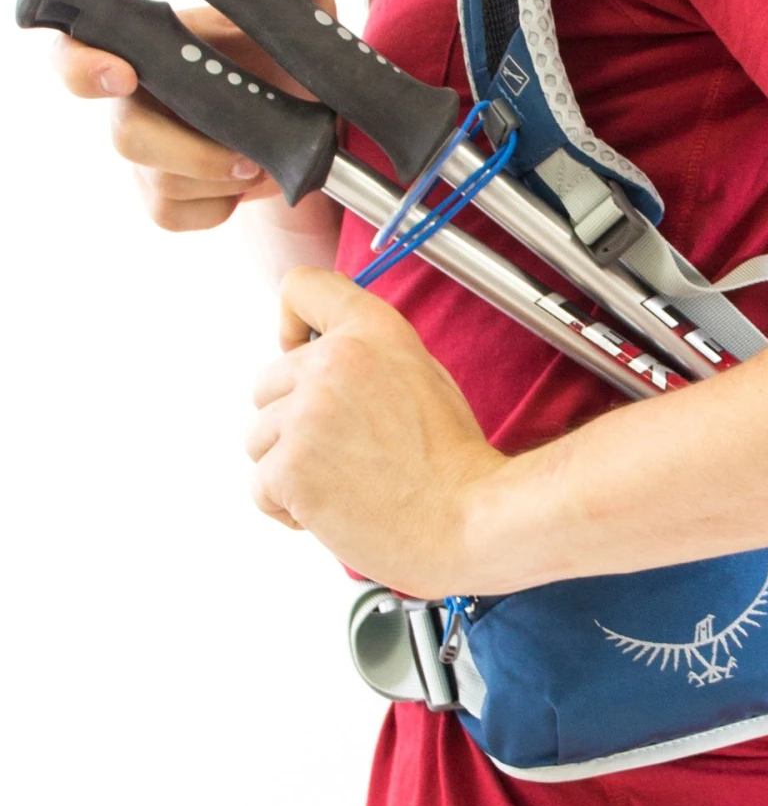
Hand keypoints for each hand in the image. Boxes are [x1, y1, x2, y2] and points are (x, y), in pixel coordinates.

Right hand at [49, 0, 339, 232]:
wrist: (308, 120)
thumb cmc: (284, 53)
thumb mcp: (304, 9)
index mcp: (143, 45)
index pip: (75, 48)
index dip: (81, 65)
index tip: (118, 73)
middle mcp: (133, 100)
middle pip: (125, 136)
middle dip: (179, 150)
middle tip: (239, 155)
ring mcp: (146, 152)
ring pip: (163, 181)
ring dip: (224, 176)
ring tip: (264, 156)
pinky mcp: (164, 197)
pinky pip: (177, 215)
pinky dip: (221, 205)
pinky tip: (248, 180)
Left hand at [246, 268, 506, 596]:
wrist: (470, 519)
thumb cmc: (454, 462)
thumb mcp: (423, 378)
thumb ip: (370, 357)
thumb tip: (325, 357)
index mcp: (372, 334)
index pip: (302, 286)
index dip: (294, 322)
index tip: (300, 350)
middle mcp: (332, 364)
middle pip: (268, 384)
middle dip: (295, 420)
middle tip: (347, 451)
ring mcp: (305, 416)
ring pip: (259, 439)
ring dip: (291, 466)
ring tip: (346, 484)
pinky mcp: (288, 467)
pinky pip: (261, 488)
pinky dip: (289, 507)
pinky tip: (336, 510)